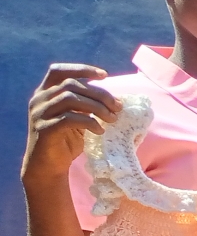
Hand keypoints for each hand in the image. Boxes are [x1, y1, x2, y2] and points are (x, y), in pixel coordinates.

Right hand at [23, 64, 119, 187]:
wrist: (47, 166)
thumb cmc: (66, 141)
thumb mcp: (77, 119)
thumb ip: (86, 106)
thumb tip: (116, 101)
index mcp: (45, 92)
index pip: (59, 71)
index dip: (81, 69)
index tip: (104, 75)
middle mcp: (39, 99)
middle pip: (71, 85)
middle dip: (99, 94)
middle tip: (118, 107)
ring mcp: (39, 113)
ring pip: (70, 99)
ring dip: (97, 107)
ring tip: (112, 119)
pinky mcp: (44, 129)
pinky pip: (68, 119)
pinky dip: (88, 122)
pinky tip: (100, 131)